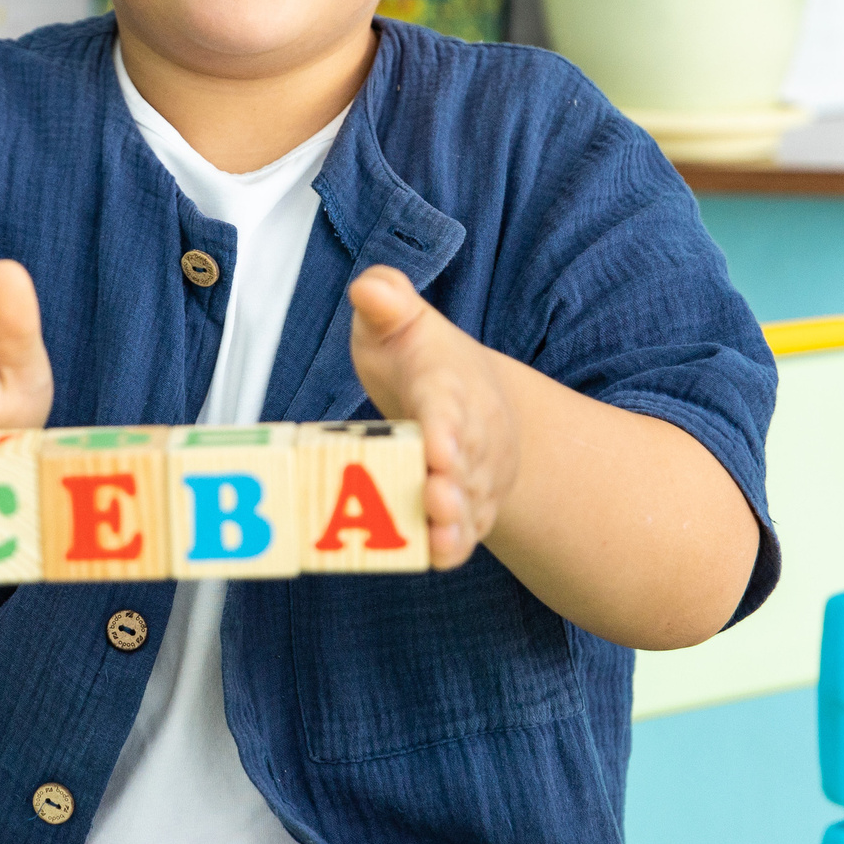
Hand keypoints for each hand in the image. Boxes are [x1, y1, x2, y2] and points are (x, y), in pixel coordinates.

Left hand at [347, 265, 519, 570]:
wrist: (473, 397)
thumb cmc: (421, 360)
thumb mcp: (401, 321)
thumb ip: (386, 300)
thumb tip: (369, 288)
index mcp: (447, 383)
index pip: (447, 403)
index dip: (444, 425)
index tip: (437, 443)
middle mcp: (469, 431)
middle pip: (463, 459)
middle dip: (450, 480)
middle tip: (434, 494)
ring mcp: (474, 472)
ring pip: (467, 499)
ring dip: (452, 518)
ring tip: (438, 530)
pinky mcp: (469, 506)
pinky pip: (465, 529)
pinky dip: (454, 544)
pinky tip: (439, 555)